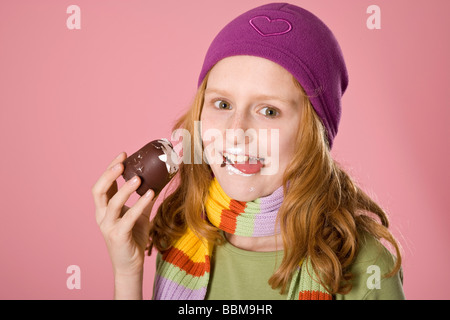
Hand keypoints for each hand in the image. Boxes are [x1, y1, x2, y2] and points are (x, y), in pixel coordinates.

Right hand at [92, 152, 155, 276]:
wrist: (130, 265)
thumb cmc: (133, 237)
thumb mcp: (139, 214)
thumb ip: (144, 199)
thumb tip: (159, 180)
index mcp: (104, 208)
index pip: (103, 184)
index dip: (110, 169)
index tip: (123, 154)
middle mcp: (102, 216)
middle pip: (98, 191)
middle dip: (109, 174)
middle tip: (123, 162)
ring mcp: (108, 226)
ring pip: (112, 204)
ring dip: (125, 189)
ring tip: (138, 178)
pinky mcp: (118, 236)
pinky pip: (128, 218)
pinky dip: (139, 204)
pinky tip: (150, 194)